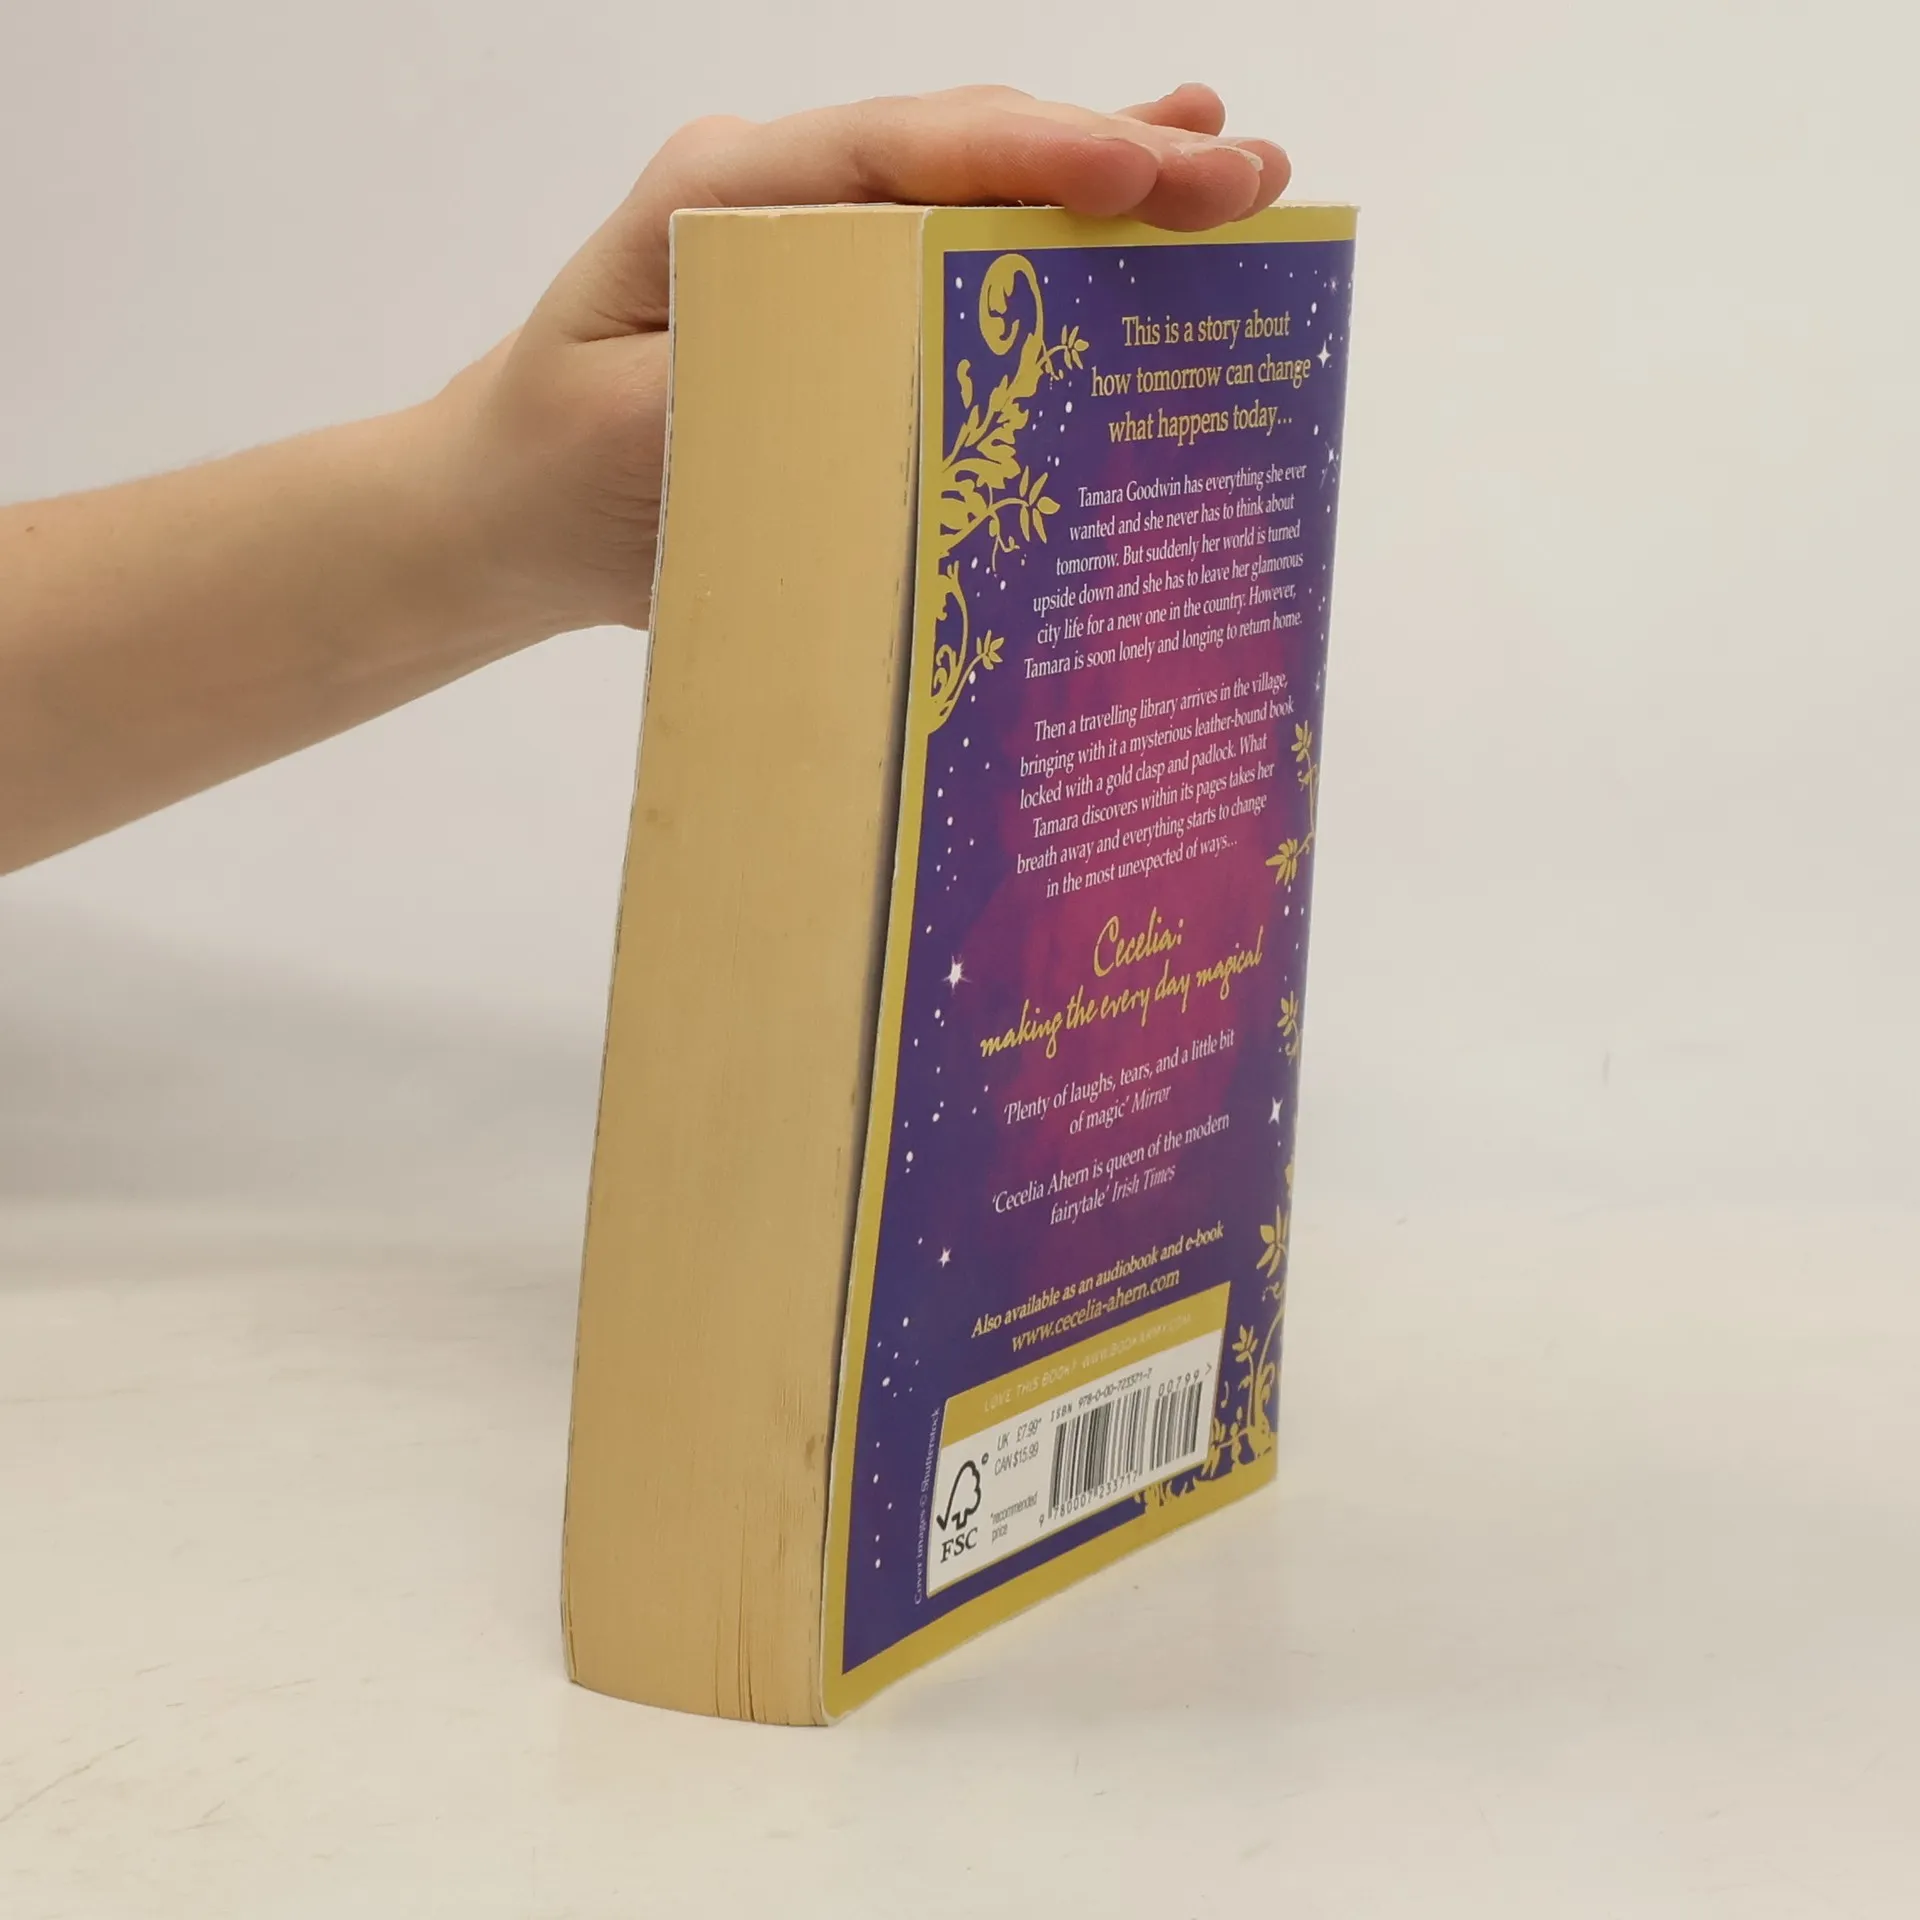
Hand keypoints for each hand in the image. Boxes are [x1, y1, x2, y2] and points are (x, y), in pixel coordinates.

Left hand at [434, 85, 1289, 642]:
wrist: (505, 507)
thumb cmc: (555, 473)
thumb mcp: (635, 441)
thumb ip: (752, 397)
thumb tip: (897, 387)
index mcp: (723, 198)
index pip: (899, 154)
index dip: (1035, 154)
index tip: (1151, 168)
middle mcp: (781, 196)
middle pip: (963, 154)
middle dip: (1112, 156)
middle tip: (1247, 174)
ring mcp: (816, 241)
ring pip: (978, 192)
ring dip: (1108, 181)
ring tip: (1232, 172)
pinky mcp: (841, 302)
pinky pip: (959, 260)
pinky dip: (1052, 242)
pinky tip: (1135, 215)